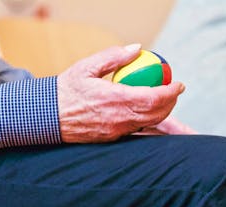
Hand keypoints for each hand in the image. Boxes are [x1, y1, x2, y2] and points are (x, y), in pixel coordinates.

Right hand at [57, 44, 185, 142]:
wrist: (47, 116)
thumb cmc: (65, 90)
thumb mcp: (86, 67)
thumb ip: (113, 57)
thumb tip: (137, 48)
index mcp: (114, 99)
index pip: (152, 97)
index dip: (170, 92)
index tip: (179, 84)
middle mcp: (118, 118)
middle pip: (156, 114)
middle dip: (171, 103)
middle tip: (174, 91)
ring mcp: (116, 131)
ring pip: (149, 124)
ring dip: (163, 113)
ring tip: (165, 100)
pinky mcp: (112, 138)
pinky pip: (138, 131)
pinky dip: (149, 123)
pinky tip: (152, 115)